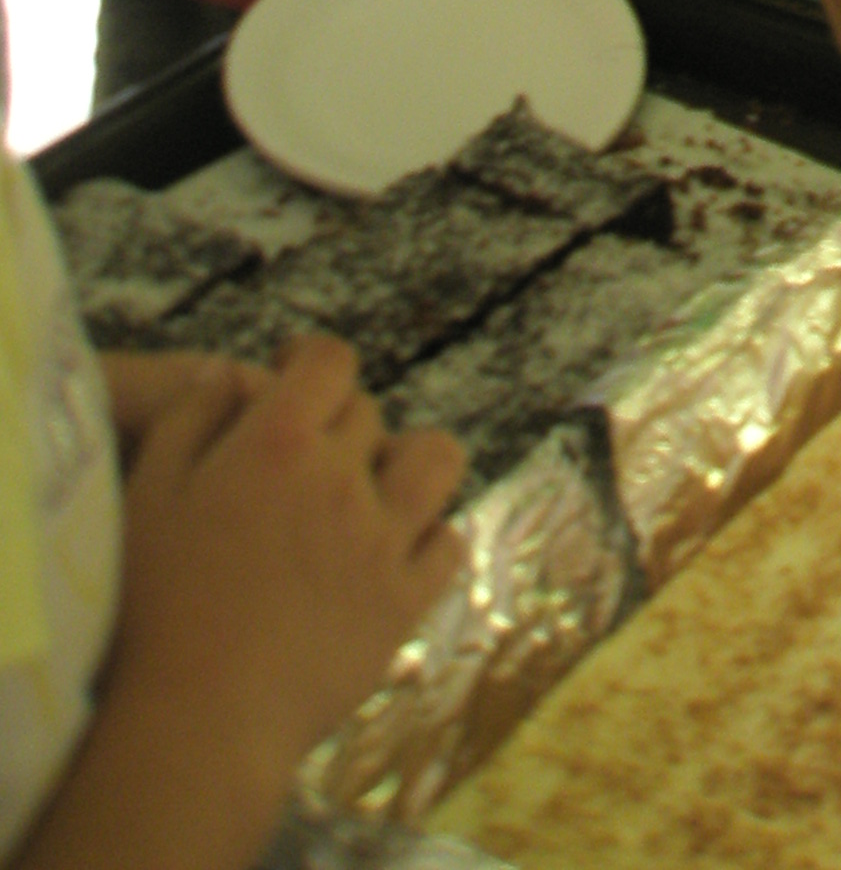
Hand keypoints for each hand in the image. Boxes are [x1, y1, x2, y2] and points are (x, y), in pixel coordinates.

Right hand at [108, 335, 462, 790]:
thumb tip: (229, 372)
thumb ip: (191, 419)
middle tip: (303, 462)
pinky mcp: (403, 604)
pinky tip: (392, 554)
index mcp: (279, 443)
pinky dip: (427, 539)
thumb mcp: (147, 497)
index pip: (330, 360)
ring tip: (375, 489)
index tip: (293, 376)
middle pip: (367, 415)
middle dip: (337, 426)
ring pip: (437, 460)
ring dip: (410, 463)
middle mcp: (343, 479)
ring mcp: (383, 542)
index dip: (312, 361)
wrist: (195, 727)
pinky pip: (448, 544)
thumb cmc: (154, 611)